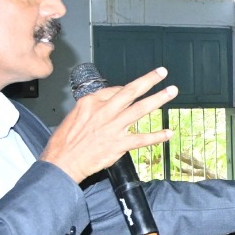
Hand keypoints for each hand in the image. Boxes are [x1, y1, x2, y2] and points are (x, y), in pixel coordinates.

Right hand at [41, 67, 175, 182]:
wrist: (62, 162)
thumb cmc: (65, 142)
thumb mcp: (74, 116)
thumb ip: (92, 109)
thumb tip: (106, 105)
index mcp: (90, 102)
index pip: (115, 90)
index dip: (129, 89)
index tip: (138, 88)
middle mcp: (104, 111)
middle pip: (130, 91)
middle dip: (149, 80)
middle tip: (162, 73)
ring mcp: (113, 127)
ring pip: (140, 109)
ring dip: (158, 99)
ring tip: (172, 91)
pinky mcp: (118, 144)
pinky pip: (142, 138)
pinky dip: (157, 136)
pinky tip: (168, 133)